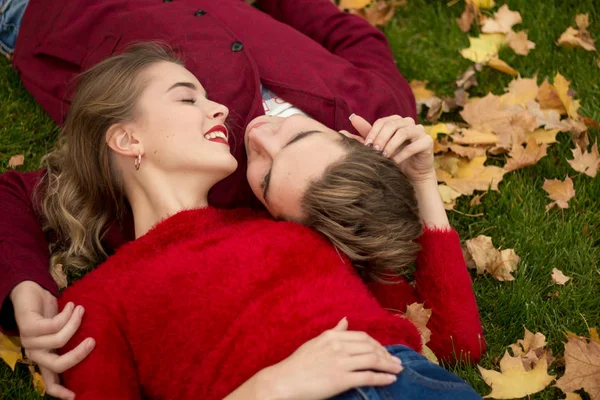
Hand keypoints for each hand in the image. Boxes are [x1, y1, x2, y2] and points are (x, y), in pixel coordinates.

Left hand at [10, 281, 94, 399]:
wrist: (29, 291)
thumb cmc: (50, 312)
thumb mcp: (62, 330)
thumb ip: (71, 341)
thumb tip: (96, 347)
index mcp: (44, 358)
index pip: (49, 382)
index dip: (61, 392)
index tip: (76, 396)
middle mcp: (35, 354)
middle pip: (57, 365)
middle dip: (77, 355)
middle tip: (93, 341)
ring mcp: (29, 342)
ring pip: (59, 341)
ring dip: (75, 323)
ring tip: (82, 310)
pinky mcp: (27, 327)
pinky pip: (54, 325)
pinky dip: (67, 314)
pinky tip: (71, 305)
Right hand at [263, 318, 401, 399]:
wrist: (283, 382)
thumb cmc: (297, 364)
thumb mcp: (315, 342)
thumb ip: (333, 332)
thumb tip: (345, 320)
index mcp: (332, 336)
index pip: (363, 337)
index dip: (377, 344)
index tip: (384, 351)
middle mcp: (338, 346)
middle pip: (371, 347)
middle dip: (386, 355)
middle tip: (396, 362)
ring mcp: (340, 362)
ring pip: (373, 360)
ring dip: (389, 365)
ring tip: (398, 370)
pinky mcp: (341, 379)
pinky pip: (367, 377)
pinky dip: (382, 377)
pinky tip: (391, 379)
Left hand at [349, 114, 434, 182]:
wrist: (412, 174)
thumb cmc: (394, 158)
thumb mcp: (378, 147)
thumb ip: (365, 136)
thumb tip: (346, 126)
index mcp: (396, 121)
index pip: (382, 122)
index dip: (372, 133)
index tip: (366, 146)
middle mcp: (409, 122)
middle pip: (392, 125)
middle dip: (381, 139)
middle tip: (374, 152)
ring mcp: (420, 130)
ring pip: (403, 132)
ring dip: (391, 146)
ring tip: (384, 157)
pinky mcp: (428, 141)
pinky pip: (414, 145)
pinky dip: (402, 154)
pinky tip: (395, 162)